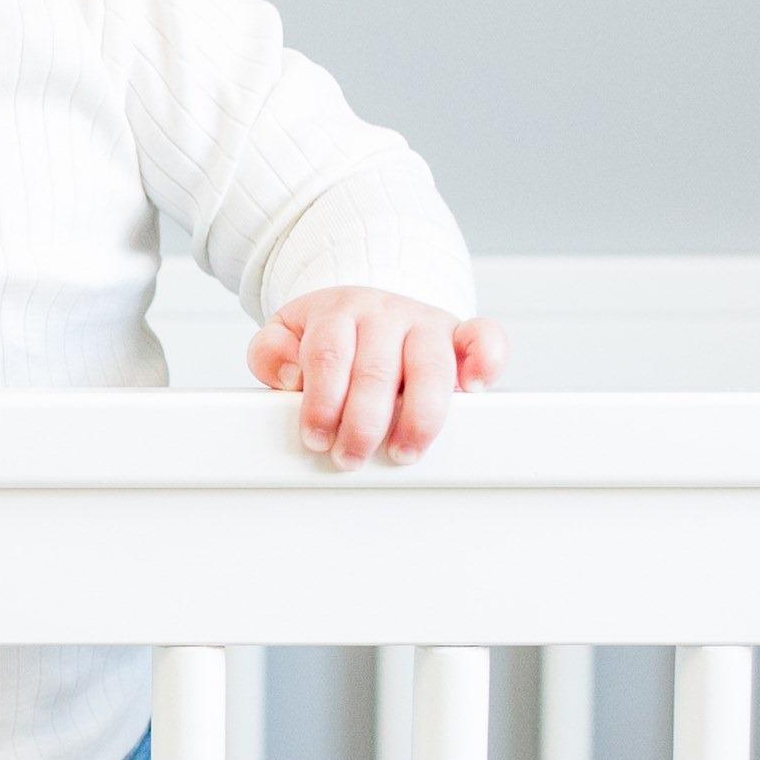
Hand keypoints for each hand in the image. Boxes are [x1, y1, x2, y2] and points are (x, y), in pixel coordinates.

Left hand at [245, 290, 506, 467]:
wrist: (367, 302)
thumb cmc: (329, 334)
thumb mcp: (286, 334)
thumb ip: (271, 353)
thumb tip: (291, 376)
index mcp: (339, 313)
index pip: (328, 356)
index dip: (322, 402)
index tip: (316, 438)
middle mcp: (385, 315)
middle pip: (376, 369)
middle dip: (362, 423)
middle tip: (349, 458)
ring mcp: (426, 323)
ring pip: (430, 366)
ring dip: (418, 416)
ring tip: (402, 452)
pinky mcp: (460, 334)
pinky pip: (484, 336)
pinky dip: (487, 359)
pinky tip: (473, 388)